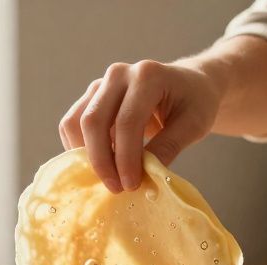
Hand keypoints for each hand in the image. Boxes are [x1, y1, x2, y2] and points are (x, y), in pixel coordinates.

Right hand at [59, 59, 221, 192]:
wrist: (188, 84)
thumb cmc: (195, 103)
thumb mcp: (194, 125)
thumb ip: (169, 147)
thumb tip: (145, 176)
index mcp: (147, 75)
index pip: (127, 122)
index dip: (126, 158)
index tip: (132, 186)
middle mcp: (118, 74)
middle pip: (93, 121)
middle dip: (101, 161)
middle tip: (116, 188)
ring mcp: (100, 84)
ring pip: (75, 123)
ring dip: (87, 156)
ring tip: (110, 179)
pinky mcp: (91, 97)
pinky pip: (72, 125)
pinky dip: (80, 149)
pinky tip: (102, 165)